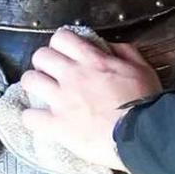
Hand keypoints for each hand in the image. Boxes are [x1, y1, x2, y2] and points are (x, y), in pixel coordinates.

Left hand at [18, 27, 159, 173]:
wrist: (141, 135)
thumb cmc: (145, 104)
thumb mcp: (142, 69)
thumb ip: (125, 53)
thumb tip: (110, 46)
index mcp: (93, 61)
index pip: (62, 38)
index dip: (60, 44)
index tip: (64, 53)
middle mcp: (73, 76)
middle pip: (41, 56)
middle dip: (44, 62)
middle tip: (52, 72)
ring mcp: (62, 100)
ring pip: (29, 80)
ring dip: (34, 84)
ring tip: (41, 91)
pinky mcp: (57, 125)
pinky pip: (29, 117)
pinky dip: (31, 117)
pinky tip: (37, 119)